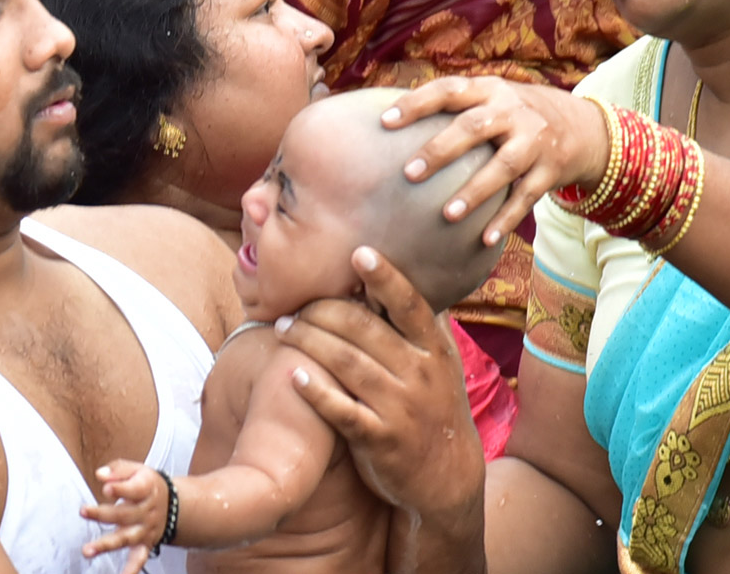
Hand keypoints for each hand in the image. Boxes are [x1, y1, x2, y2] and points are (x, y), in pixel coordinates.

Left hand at [81, 460, 168, 573]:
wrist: (172, 503)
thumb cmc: (148, 484)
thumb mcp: (137, 469)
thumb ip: (118, 470)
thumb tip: (100, 475)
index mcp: (146, 489)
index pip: (134, 489)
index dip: (120, 488)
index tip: (106, 487)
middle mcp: (146, 511)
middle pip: (124, 514)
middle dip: (103, 514)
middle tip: (84, 511)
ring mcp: (145, 530)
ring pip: (126, 538)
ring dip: (107, 545)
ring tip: (88, 550)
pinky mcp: (144, 544)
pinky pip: (138, 559)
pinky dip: (131, 569)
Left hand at [276, 247, 483, 518]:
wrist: (447, 476)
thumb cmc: (434, 404)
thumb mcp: (441, 361)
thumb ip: (420, 322)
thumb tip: (403, 272)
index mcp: (432, 348)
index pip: (408, 304)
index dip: (384, 278)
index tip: (359, 253)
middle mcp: (419, 373)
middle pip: (363, 329)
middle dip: (321, 311)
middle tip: (292, 306)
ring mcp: (400, 407)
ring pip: (347, 364)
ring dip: (309, 341)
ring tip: (282, 328)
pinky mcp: (380, 439)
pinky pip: (342, 411)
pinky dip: (316, 392)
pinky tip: (292, 375)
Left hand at [383, 76, 608, 241]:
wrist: (578, 125)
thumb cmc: (508, 115)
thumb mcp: (485, 99)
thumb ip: (447, 109)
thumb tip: (382, 125)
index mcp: (488, 91)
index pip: (448, 91)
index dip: (417, 103)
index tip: (385, 121)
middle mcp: (512, 111)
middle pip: (475, 127)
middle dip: (441, 150)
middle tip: (408, 174)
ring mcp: (535, 140)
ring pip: (505, 165)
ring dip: (476, 190)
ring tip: (448, 214)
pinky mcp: (550, 170)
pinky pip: (527, 197)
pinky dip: (507, 218)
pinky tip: (485, 238)